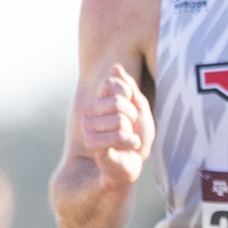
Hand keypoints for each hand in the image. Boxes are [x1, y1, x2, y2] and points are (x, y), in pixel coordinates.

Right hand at [81, 64, 153, 190]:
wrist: (135, 161)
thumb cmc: (137, 134)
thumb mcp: (139, 107)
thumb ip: (129, 87)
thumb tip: (115, 66)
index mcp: (100, 100)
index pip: (111, 84)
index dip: (128, 95)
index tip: (132, 108)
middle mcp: (90, 111)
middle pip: (118, 103)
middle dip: (133, 117)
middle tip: (132, 128)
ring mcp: (88, 127)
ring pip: (119, 120)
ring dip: (132, 132)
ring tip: (128, 139)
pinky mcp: (92, 143)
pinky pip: (118, 135)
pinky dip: (131, 142)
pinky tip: (130, 146)